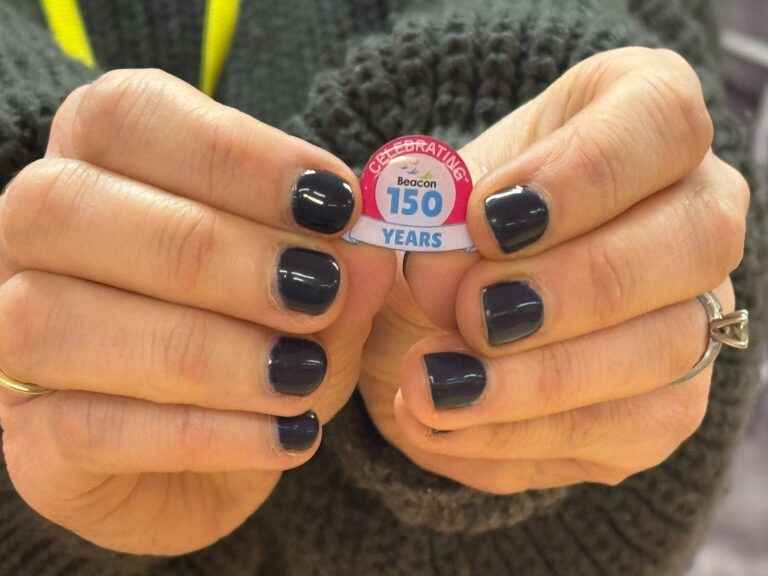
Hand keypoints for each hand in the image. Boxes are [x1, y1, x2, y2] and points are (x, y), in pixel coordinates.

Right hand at [0, 70, 395, 553]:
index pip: (126, 116)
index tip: (334, 203)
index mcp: (101, 168)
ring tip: (301, 374)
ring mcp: (8, 343)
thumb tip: (368, 250)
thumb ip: (343, 270)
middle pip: (68, 206)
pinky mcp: (30, 443)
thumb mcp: (322, 300)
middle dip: (213, 251)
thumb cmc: (263, 347)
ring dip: (205, 350)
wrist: (218, 459)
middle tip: (319, 290)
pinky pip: (83, 429)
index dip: (234, 153)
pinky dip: (202, 433)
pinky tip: (283, 435)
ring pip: (54, 320)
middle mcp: (35, 242)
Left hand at [360, 48, 747, 492]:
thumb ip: (430, 224)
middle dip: (570, 287)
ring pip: (667, 347)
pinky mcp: (670, 402)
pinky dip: (521, 432)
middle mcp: (693, 212)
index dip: (580, 174)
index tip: (484, 220)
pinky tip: (445, 419)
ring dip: (538, 377)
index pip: (663, 119)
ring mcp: (695, 312)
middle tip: (471, 313)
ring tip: (432, 384)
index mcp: (641, 122)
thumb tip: (448, 278)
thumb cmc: (450, 232)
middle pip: (694, 240)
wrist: (442, 309)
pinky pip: (626, 428)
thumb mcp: (426, 208)